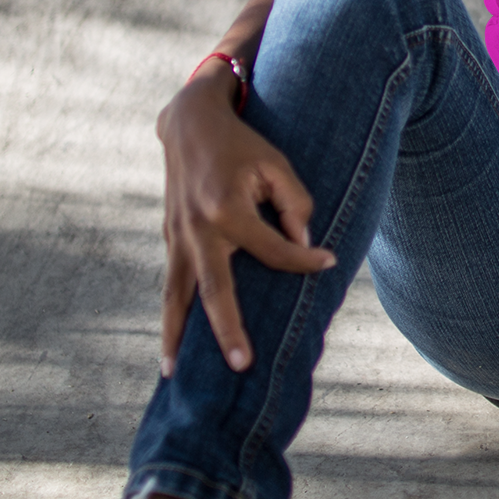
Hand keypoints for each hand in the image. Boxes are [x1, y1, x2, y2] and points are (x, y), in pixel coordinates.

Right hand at [156, 65, 334, 376]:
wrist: (189, 124)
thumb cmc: (241, 145)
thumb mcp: (276, 164)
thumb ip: (295, 204)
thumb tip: (302, 246)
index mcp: (227, 210)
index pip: (274, 250)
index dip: (304, 259)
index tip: (329, 262)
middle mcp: (197, 230)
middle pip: (214, 290)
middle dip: (228, 330)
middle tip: (243, 365)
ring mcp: (177, 237)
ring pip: (176, 296)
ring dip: (176, 336)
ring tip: (174, 375)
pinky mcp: (169, 239)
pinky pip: (171, 284)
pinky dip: (171, 315)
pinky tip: (173, 345)